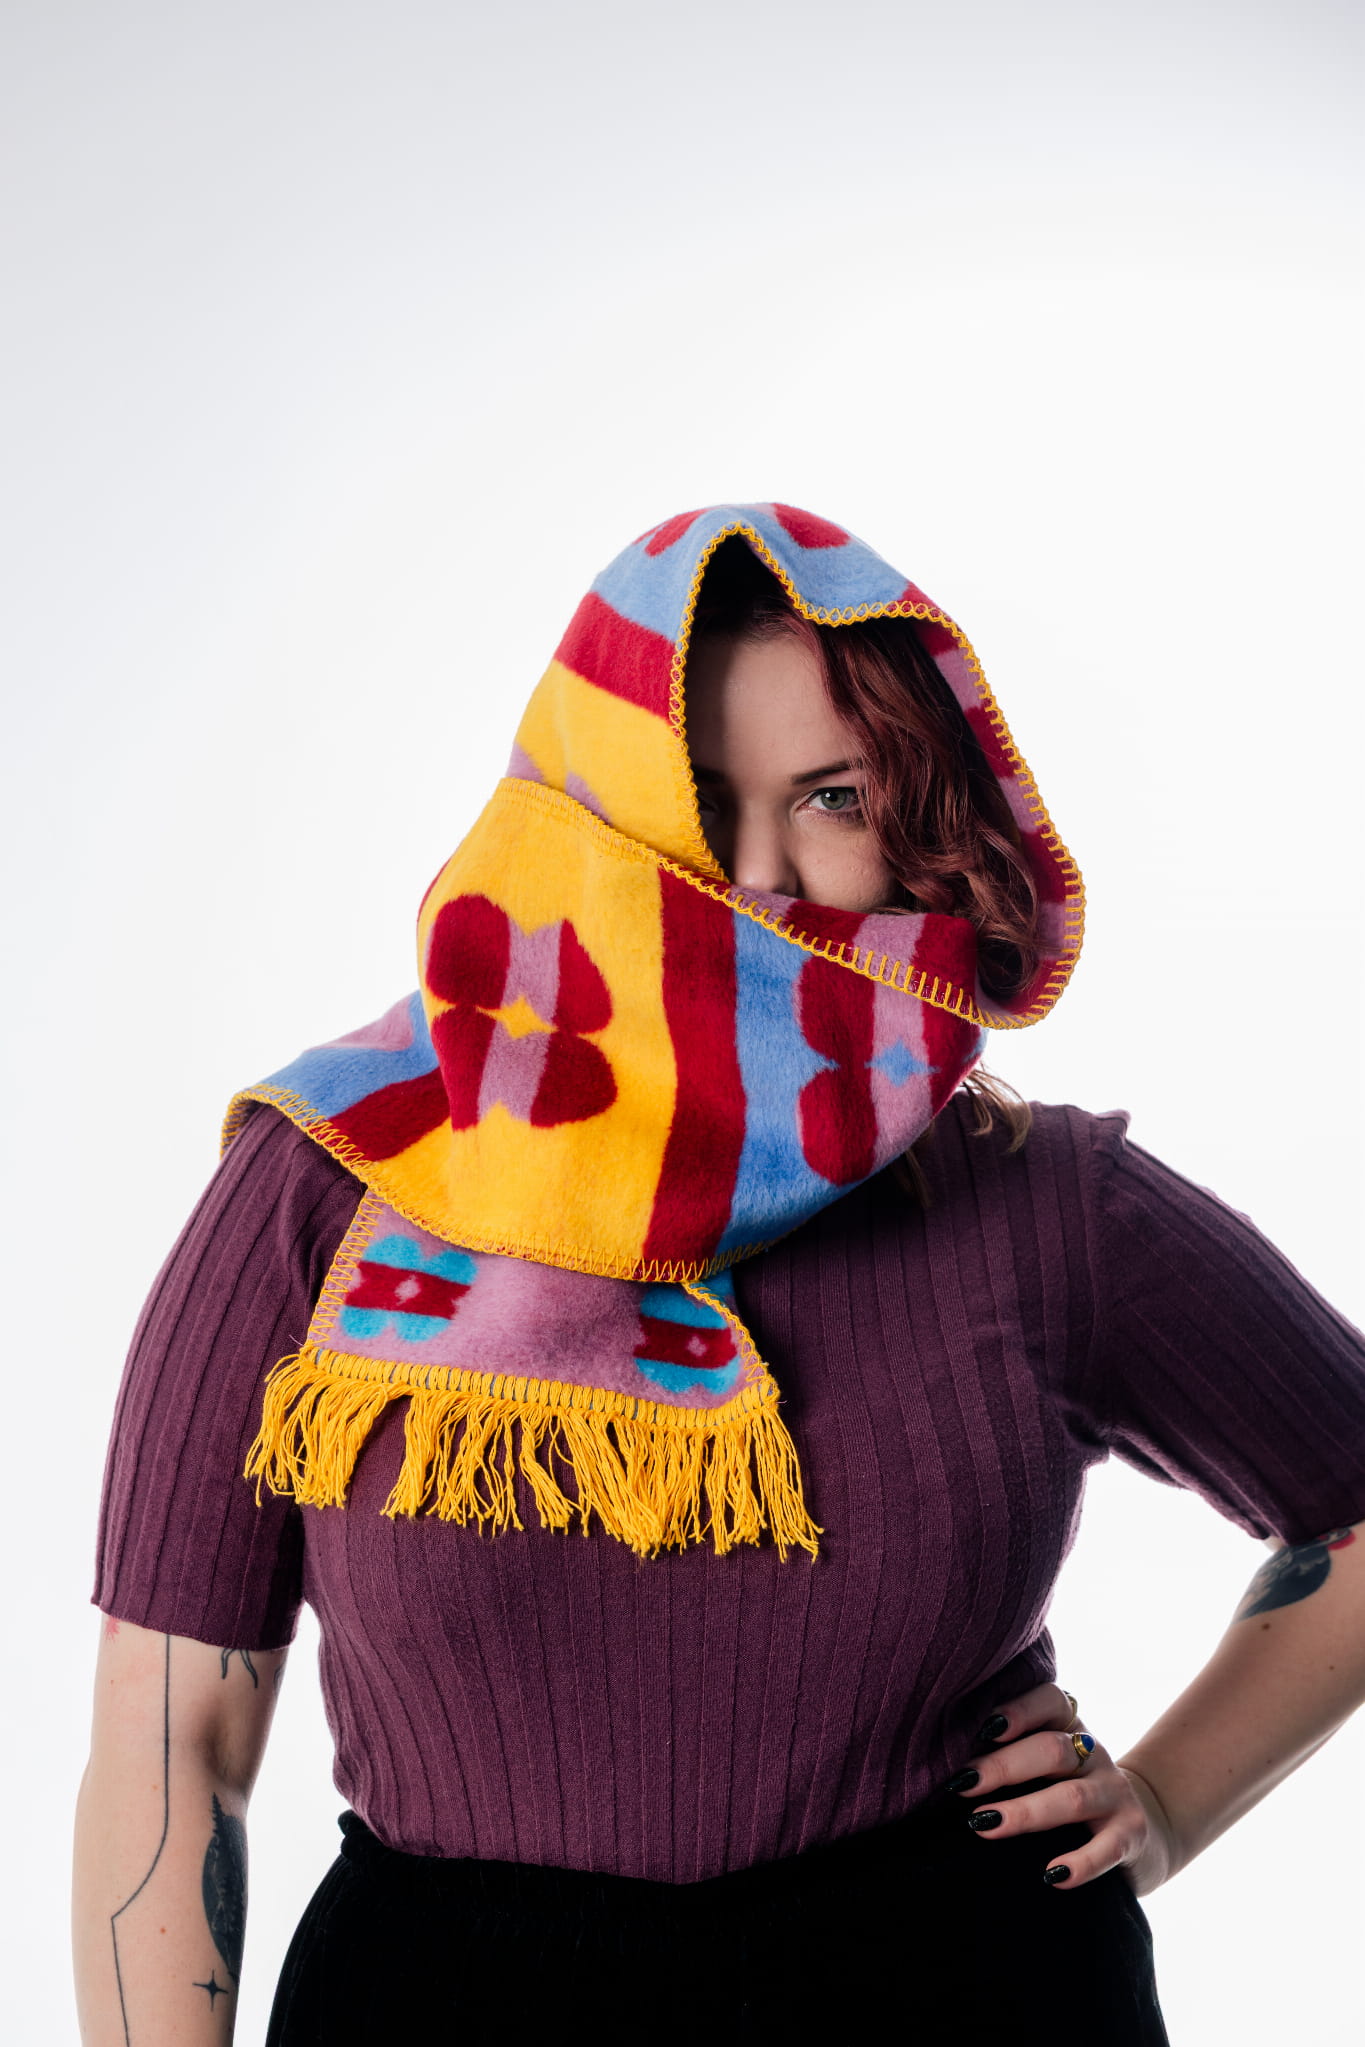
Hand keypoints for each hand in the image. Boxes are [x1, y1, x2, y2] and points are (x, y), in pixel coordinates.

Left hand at [945, 1681, 1180, 1896]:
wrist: (1138, 1827)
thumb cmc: (1066, 1789)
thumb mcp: (1045, 1762)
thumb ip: (1009, 1753)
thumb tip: (941, 1767)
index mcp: (1068, 1725)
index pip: (1049, 1700)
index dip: (1018, 1709)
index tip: (982, 1728)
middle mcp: (1093, 1753)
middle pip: (1051, 1751)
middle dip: (1003, 1767)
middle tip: (961, 1784)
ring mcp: (1115, 1793)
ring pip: (1071, 1798)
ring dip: (1025, 1812)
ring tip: (984, 1826)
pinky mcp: (1130, 1835)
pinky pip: (1106, 1848)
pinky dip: (1080, 1863)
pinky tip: (1052, 1876)